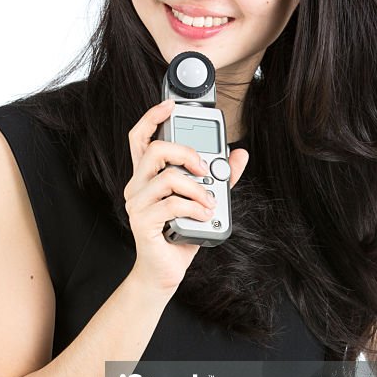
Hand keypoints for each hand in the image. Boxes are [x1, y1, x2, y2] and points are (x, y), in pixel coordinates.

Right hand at [124, 98, 248, 293]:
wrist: (164, 271)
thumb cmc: (180, 234)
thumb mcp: (203, 200)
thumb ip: (221, 177)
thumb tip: (239, 155)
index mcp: (147, 176)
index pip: (141, 137)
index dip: (152, 117)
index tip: (170, 105)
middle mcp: (137, 186)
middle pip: (155, 150)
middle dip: (186, 153)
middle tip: (205, 168)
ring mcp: (137, 204)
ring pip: (167, 177)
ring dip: (197, 188)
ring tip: (210, 201)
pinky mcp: (142, 222)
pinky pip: (171, 204)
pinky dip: (194, 207)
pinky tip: (204, 214)